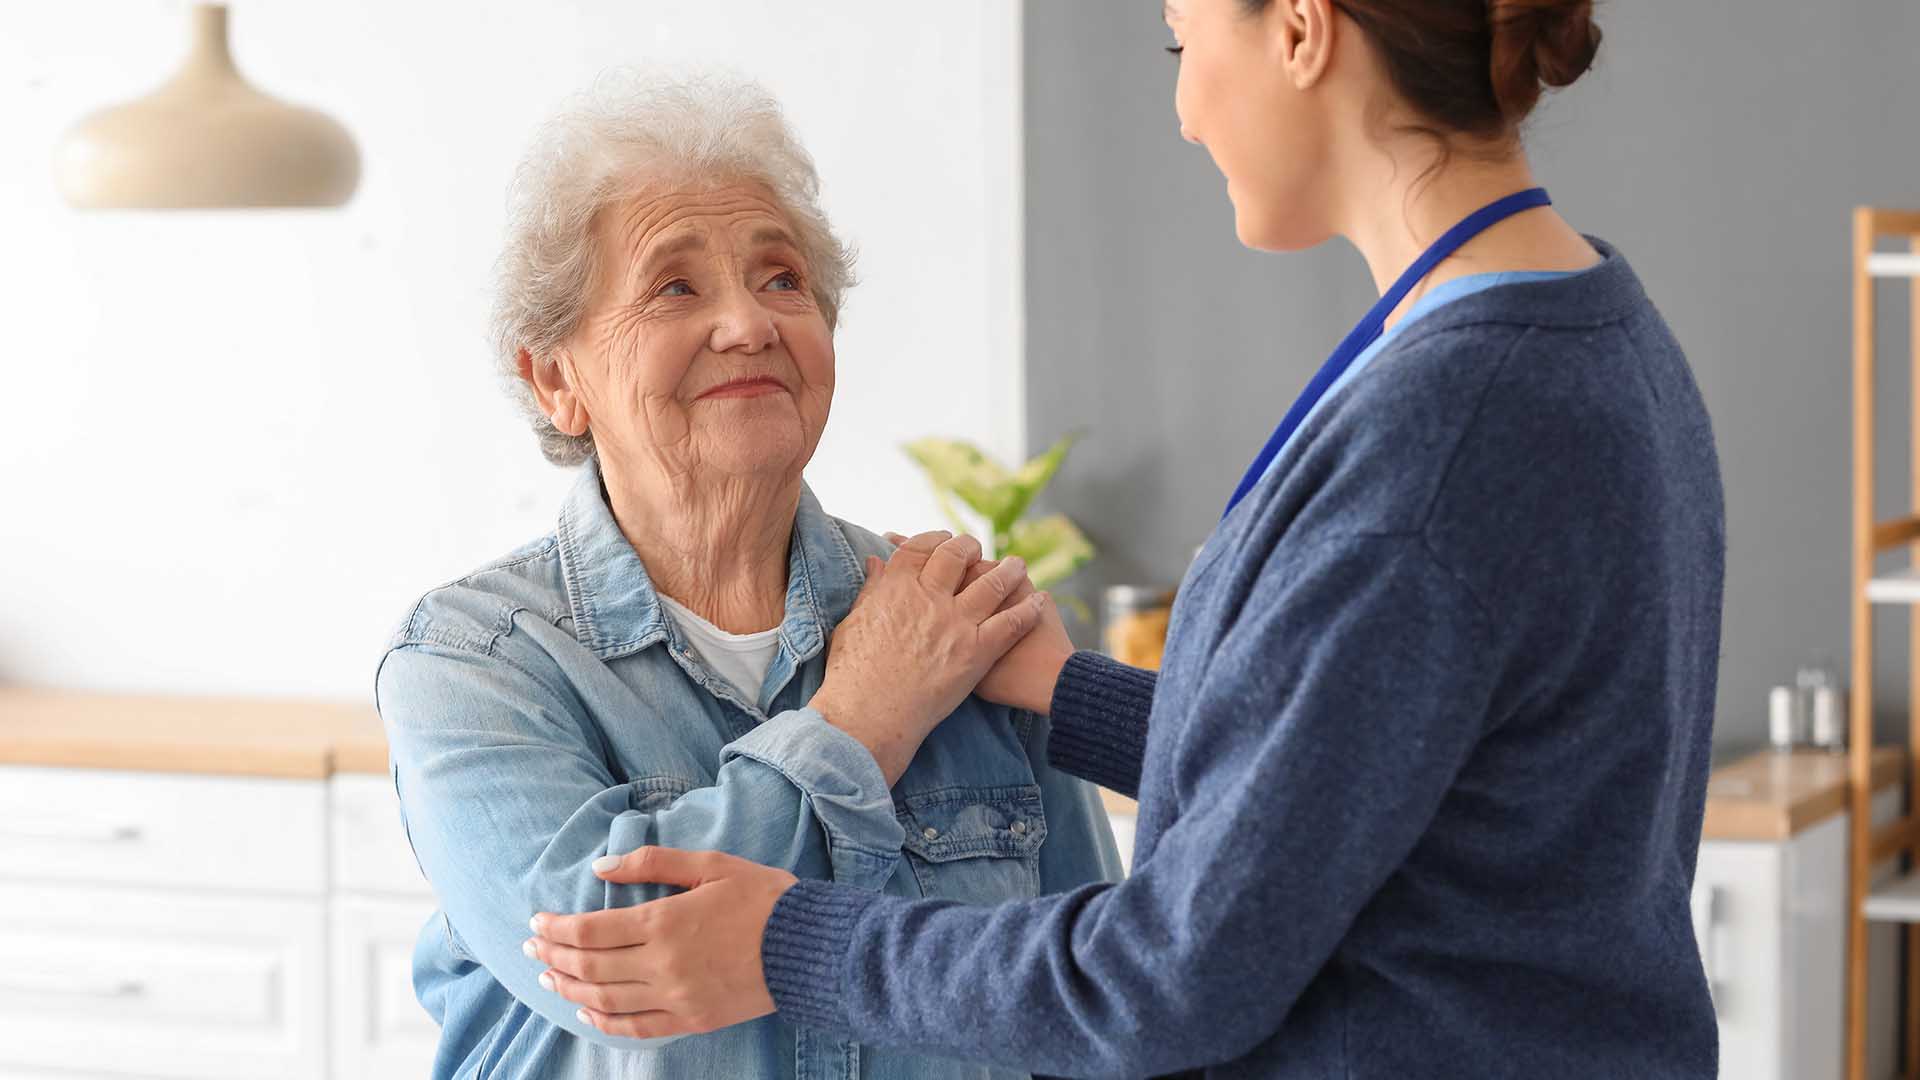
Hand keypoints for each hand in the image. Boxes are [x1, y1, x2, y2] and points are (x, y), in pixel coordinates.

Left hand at [526, 847, 795, 1039]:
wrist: (809, 947)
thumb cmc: (763, 898)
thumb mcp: (710, 865)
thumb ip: (652, 863)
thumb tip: (600, 868)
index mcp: (665, 922)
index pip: (590, 931)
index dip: (556, 929)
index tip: (536, 922)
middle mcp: (663, 965)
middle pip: (589, 966)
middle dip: (553, 957)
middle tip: (530, 949)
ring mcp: (676, 997)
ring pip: (605, 999)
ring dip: (569, 989)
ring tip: (548, 978)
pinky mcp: (691, 1020)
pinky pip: (636, 1027)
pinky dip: (604, 1021)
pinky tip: (587, 1010)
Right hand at [810, 530, 1046, 783]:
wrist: (870, 715)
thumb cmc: (853, 676)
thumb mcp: (853, 624)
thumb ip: (871, 591)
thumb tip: (877, 563)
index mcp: (895, 588)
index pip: (920, 548)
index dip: (935, 539)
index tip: (943, 540)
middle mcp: (929, 597)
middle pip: (956, 556)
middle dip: (969, 548)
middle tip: (976, 548)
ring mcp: (956, 623)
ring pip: (992, 583)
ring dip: (1008, 570)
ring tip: (1017, 564)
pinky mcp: (977, 651)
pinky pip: (1011, 623)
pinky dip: (1028, 609)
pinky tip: (1039, 600)